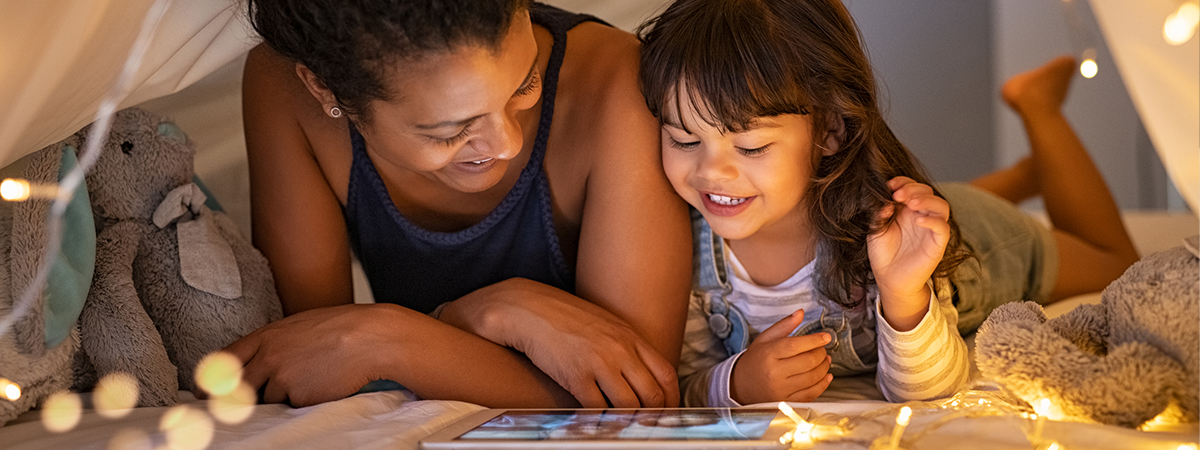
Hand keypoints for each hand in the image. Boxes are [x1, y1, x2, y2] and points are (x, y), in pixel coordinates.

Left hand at [223, 304, 396, 406]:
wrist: (371, 338)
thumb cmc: (342, 328)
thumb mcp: (299, 326)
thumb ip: (275, 342)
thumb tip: (260, 362)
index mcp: (267, 335)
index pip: (227, 360)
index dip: (214, 379)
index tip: (205, 391)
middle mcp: (268, 356)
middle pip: (239, 386)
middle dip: (240, 396)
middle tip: (242, 402)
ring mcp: (282, 377)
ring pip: (269, 398)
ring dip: (282, 395)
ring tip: (310, 377)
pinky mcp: (299, 396)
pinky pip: (292, 406)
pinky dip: (303, 401)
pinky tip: (322, 384)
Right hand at [440, 278, 678, 407]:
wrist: (527, 308)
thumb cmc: (565, 319)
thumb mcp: (604, 325)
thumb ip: (625, 347)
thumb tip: (640, 376)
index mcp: (630, 336)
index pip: (666, 374)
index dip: (672, 399)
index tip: (667, 412)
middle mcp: (620, 349)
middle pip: (652, 394)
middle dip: (654, 416)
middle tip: (648, 428)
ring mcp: (599, 363)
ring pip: (628, 406)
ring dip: (628, 422)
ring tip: (623, 428)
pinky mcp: (575, 376)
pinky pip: (597, 409)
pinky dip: (601, 422)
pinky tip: (598, 425)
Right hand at [730, 310, 832, 404]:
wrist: (741, 386)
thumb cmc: (756, 360)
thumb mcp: (765, 339)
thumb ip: (784, 325)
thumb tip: (801, 312)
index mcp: (768, 354)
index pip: (796, 345)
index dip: (815, 340)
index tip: (826, 337)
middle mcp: (774, 373)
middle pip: (808, 361)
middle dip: (821, 353)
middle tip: (822, 349)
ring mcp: (781, 389)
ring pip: (813, 377)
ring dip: (824, 367)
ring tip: (825, 360)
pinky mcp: (787, 401)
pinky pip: (811, 393)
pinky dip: (823, 384)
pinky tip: (826, 376)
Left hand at [867, 177, 948, 328]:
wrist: (888, 278)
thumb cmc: (882, 253)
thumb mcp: (876, 229)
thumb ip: (880, 214)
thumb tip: (885, 201)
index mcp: (907, 209)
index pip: (913, 187)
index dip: (904, 182)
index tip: (889, 184)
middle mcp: (921, 215)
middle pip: (928, 192)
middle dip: (913, 188)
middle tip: (898, 194)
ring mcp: (931, 229)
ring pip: (941, 206)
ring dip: (927, 200)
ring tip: (910, 203)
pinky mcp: (937, 244)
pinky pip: (943, 228)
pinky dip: (933, 221)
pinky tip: (918, 220)